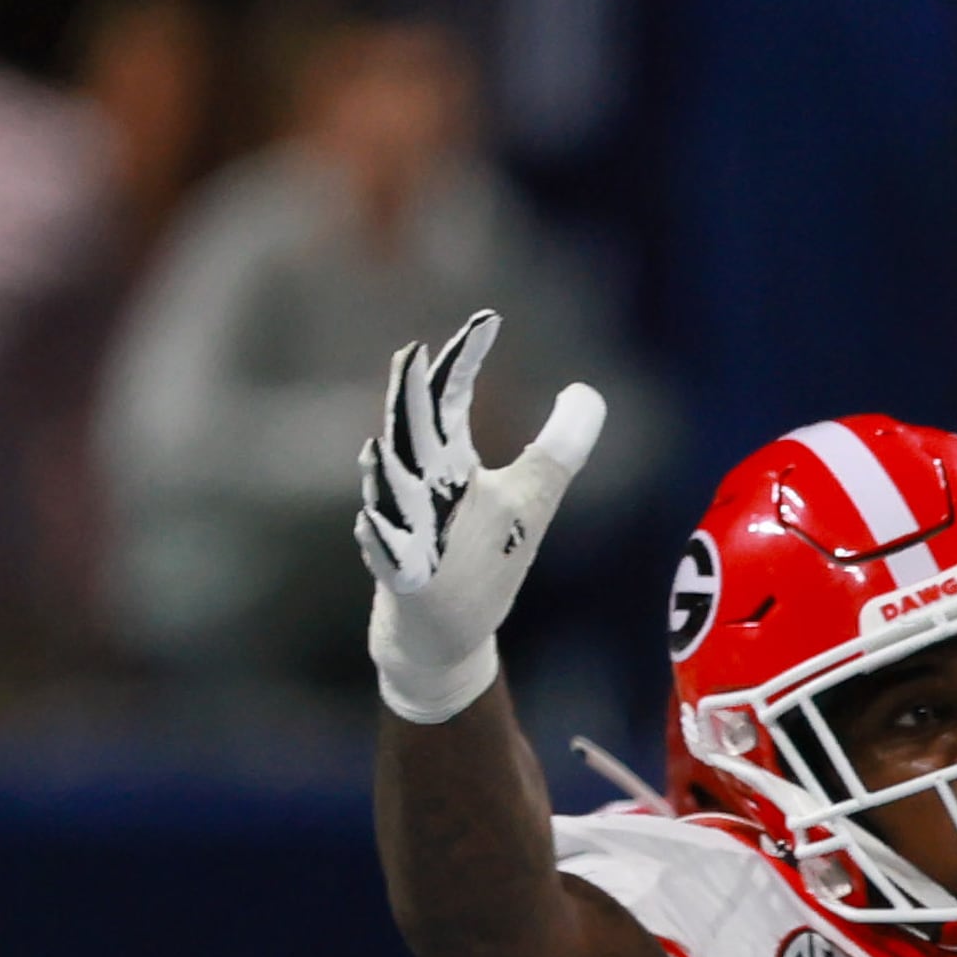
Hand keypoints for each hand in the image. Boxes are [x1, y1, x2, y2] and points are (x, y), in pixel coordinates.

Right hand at [356, 310, 607, 725]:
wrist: (441, 635)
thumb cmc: (481, 559)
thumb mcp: (528, 500)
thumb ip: (557, 448)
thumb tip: (585, 392)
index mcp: (447, 466)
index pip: (450, 402)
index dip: (466, 363)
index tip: (486, 322)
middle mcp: (420, 492)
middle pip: (413, 437)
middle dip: (411, 401)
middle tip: (411, 356)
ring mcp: (404, 536)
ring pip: (389, 496)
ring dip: (388, 471)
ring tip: (382, 443)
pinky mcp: (402, 582)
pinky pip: (385, 557)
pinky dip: (379, 540)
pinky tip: (372, 525)